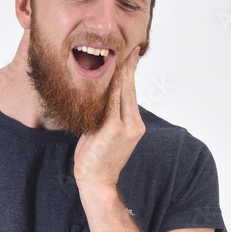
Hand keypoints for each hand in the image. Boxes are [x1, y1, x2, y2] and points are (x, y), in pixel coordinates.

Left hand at [73, 46, 144, 190]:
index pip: (132, 94)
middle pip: (130, 89)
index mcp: (134, 124)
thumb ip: (105, 116)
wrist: (97, 182)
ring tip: (119, 53)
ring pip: (122, 92)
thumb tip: (99, 99)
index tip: (130, 57)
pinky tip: (109, 72)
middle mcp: (134, 123)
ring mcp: (125, 126)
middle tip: (128, 48)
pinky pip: (112, 102)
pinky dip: (111, 85)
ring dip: (120, 72)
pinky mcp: (114, 129)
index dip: (130, 74)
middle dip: (128, 68)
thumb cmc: (96, 160)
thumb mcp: (102, 134)